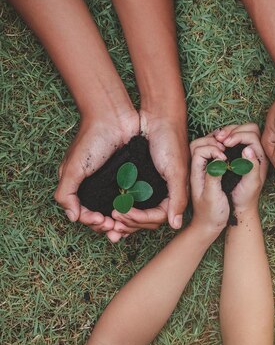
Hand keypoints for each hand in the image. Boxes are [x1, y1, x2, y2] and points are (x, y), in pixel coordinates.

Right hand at [54, 111, 139, 241]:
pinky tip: (137, 211)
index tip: (102, 221)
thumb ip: (67, 193)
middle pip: (103, 215)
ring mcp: (117, 182)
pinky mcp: (133, 176)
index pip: (86, 214)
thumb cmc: (91, 140)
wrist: (114, 117)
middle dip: (108, 226)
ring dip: (122, 220)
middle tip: (115, 227)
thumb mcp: (73, 168)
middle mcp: (99, 186)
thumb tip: (72, 217)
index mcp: (81, 186)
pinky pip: (134, 196)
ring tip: (126, 223)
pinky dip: (134, 206)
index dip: (92, 222)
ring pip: (119, 209)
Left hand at [111, 110, 189, 233]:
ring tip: (109, 218)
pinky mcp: (139, 177)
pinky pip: (130, 197)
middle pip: (147, 218)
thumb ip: (178, 198)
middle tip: (112, 219)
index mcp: (175, 192)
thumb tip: (176, 225)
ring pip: (137, 210)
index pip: (158, 218)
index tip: (122, 214)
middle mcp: (164, 191)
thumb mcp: (176, 171)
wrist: (159, 116)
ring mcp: (151, 185)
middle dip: (130, 222)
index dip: (140, 220)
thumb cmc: (170, 141)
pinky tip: (110, 207)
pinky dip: (121, 204)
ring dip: (124, 217)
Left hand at [188, 135, 229, 232]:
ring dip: (216, 146)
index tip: (224, 159)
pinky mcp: (208, 173)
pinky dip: (219, 151)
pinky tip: (228, 156)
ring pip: (205, 148)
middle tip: (226, 150)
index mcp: (195, 174)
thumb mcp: (212, 197)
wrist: (208, 227)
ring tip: (227, 150)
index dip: (213, 150)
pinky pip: (211, 155)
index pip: (199, 150)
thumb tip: (218, 160)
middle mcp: (197, 169)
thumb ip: (213, 178)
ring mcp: (202, 170)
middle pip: (200, 144)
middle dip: (213, 143)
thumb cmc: (211, 214)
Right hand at [214, 123, 267, 212]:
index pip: (252, 135)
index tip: (226, 143)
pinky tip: (216, 144)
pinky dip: (224, 137)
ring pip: (239, 130)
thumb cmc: (245, 197)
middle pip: (247, 128)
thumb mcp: (251, 184)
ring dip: (227, 132)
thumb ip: (252, 167)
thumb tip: (248, 148)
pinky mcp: (236, 153)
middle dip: (232, 130)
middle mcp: (255, 151)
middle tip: (220, 138)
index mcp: (261, 156)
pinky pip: (231, 138)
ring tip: (217, 140)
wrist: (240, 207)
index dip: (238, 135)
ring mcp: (246, 151)